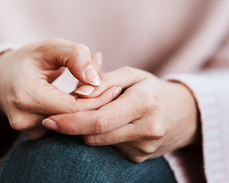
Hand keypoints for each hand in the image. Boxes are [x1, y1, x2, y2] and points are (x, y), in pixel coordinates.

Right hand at [0, 39, 120, 139]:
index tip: (115, 88)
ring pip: (70, 127)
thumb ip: (75, 56)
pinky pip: (62, 129)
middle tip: (113, 90)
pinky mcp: (32, 136)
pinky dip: (74, 116)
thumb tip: (96, 80)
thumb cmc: (28, 59)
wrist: (1, 78)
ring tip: (96, 92)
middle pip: (74, 121)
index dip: (98, 99)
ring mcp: (27, 131)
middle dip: (96, 106)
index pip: (74, 108)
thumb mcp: (51, 47)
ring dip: (86, 111)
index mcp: (27, 95)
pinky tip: (80, 101)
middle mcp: (25, 119)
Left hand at [42, 66, 199, 161]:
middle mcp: (146, 129)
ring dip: (86, 131)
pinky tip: (107, 124)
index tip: (49, 120)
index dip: (70, 122)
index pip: (99, 120)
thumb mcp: (131, 75)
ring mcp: (144, 148)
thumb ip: (104, 80)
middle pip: (95, 136)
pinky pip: (109, 148)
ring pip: (99, 143)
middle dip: (72, 128)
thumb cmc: (152, 88)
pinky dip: (100, 136)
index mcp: (144, 103)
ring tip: (90, 114)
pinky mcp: (139, 157)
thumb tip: (78, 94)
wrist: (183, 113)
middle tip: (55, 119)